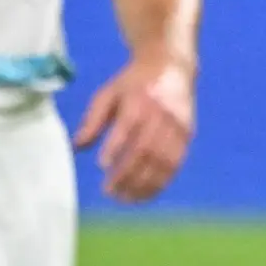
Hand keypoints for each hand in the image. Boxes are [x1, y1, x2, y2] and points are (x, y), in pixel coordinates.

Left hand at [74, 55, 195, 202]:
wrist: (171, 65)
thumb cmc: (133, 83)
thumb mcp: (108, 93)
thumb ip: (93, 120)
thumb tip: (78, 147)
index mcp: (139, 100)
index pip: (127, 127)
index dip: (116, 147)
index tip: (102, 166)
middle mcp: (161, 113)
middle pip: (146, 149)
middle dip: (128, 173)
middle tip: (110, 192)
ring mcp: (177, 125)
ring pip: (162, 161)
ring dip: (145, 184)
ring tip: (126, 199)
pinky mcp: (187, 135)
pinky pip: (175, 163)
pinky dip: (161, 182)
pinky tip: (146, 194)